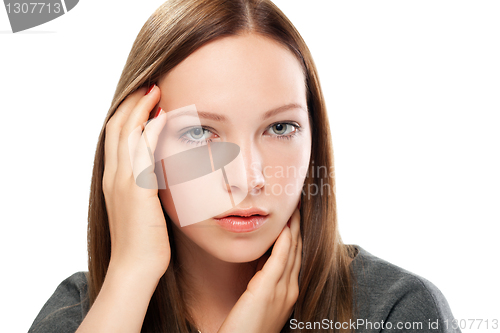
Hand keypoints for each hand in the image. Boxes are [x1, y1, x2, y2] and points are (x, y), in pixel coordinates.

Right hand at [102, 84, 169, 279]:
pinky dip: (151, 131)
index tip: (144, 98)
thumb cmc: (143, 241)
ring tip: (155, 90)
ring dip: (140, 109)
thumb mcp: (142, 207)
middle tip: (149, 84)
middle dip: (132, 103)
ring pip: (126, 134)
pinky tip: (163, 116)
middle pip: (117, 127)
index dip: (128, 114)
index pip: (116, 137)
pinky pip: (143, 152)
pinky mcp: (137, 190)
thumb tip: (157, 172)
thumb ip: (145, 186)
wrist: (135, 267)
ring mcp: (123, 182)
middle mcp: (114, 176)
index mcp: (114, 179)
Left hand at [218, 204, 301, 332]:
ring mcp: (282, 291)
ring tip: (294, 209)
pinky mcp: (267, 290)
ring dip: (293, 229)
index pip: (296, 258)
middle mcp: (291, 291)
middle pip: (298, 252)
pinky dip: (283, 242)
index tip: (294, 219)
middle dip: (298, 228)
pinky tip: (284, 227)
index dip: (296, 237)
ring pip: (292, 252)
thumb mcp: (260, 302)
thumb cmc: (246, 328)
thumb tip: (260, 263)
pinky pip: (279, 260)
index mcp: (290, 293)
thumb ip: (263, 283)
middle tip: (298, 206)